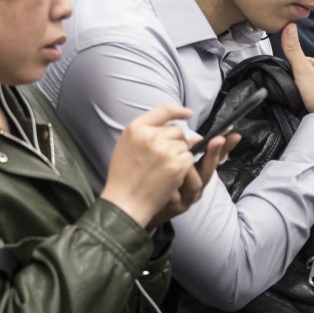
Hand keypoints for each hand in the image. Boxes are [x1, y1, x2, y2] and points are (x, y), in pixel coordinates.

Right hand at [101, 105, 197, 228]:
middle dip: (176, 142)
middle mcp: (150, 136)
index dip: (178, 110)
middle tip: (165, 159)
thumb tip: (173, 127)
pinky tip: (170, 176)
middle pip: (177, 130)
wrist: (125, 202)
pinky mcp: (176, 165)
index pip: (163, 110)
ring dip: (180, 156)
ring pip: (184, 145)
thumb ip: (145, 133)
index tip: (188, 113)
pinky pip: (189, 159)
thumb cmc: (124, 177)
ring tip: (164, 170)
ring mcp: (164, 150)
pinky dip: (184, 168)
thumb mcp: (126, 146)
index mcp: (136, 128)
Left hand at [145, 133, 241, 228]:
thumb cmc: (157, 184)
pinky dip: (170, 187)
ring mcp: (187, 200)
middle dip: (213, 154)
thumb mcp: (173, 166)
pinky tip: (160, 182)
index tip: (235, 135)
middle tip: (216, 139)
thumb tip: (197, 138)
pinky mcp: (174, 208)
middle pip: (209, 171)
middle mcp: (196, 189)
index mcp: (197, 176)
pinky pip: (177, 193)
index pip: (216, 160)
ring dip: (186, 172)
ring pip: (196, 184)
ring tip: (173, 161)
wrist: (141, 208)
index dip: (226, 148)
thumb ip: (186, 152)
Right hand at [279, 23, 313, 128]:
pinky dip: (312, 100)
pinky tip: (308, 105)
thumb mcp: (302, 69)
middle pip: (308, 74)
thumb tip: (289, 25)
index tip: (288, 77)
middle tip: (293, 90)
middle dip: (300, 80)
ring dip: (305, 91)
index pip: (303, 61)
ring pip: (313, 86)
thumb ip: (293, 50)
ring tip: (300, 98)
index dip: (293, 68)